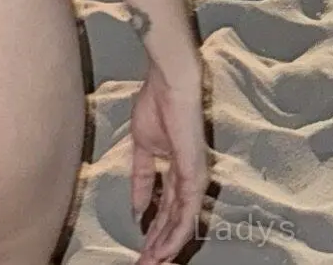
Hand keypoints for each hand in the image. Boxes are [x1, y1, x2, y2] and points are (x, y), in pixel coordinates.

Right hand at [130, 64, 207, 263]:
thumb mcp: (141, 147)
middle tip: (145, 263)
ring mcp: (194, 178)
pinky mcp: (195, 175)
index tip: (141, 247)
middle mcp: (189, 178)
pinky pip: (186, 212)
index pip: (166, 208)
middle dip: (158, 244)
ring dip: (165, 245)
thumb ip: (141, 178)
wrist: (168, 85)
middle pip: (174, 220)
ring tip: (151, 263)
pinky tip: (164, 248)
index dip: (153, 229)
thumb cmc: (155, 104)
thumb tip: (137, 207)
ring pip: (182, 222)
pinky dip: (174, 232)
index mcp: (176, 169)